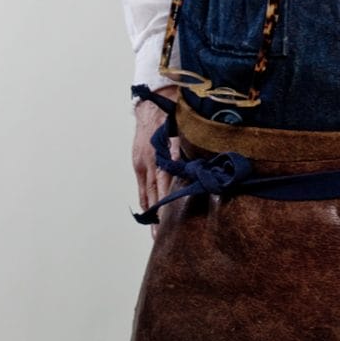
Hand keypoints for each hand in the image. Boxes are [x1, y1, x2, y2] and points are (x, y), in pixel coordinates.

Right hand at [132, 86, 179, 236]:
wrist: (153, 101)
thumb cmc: (175, 115)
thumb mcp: (186, 132)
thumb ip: (191, 152)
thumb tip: (201, 171)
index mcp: (164, 154)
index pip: (167, 187)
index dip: (170, 206)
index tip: (174, 224)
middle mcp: (151, 161)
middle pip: (157, 195)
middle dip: (161, 217)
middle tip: (166, 239)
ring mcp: (143, 163)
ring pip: (149, 194)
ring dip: (153, 214)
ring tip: (157, 235)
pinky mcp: (138, 162)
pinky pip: (142, 187)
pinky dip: (147, 202)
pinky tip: (151, 215)